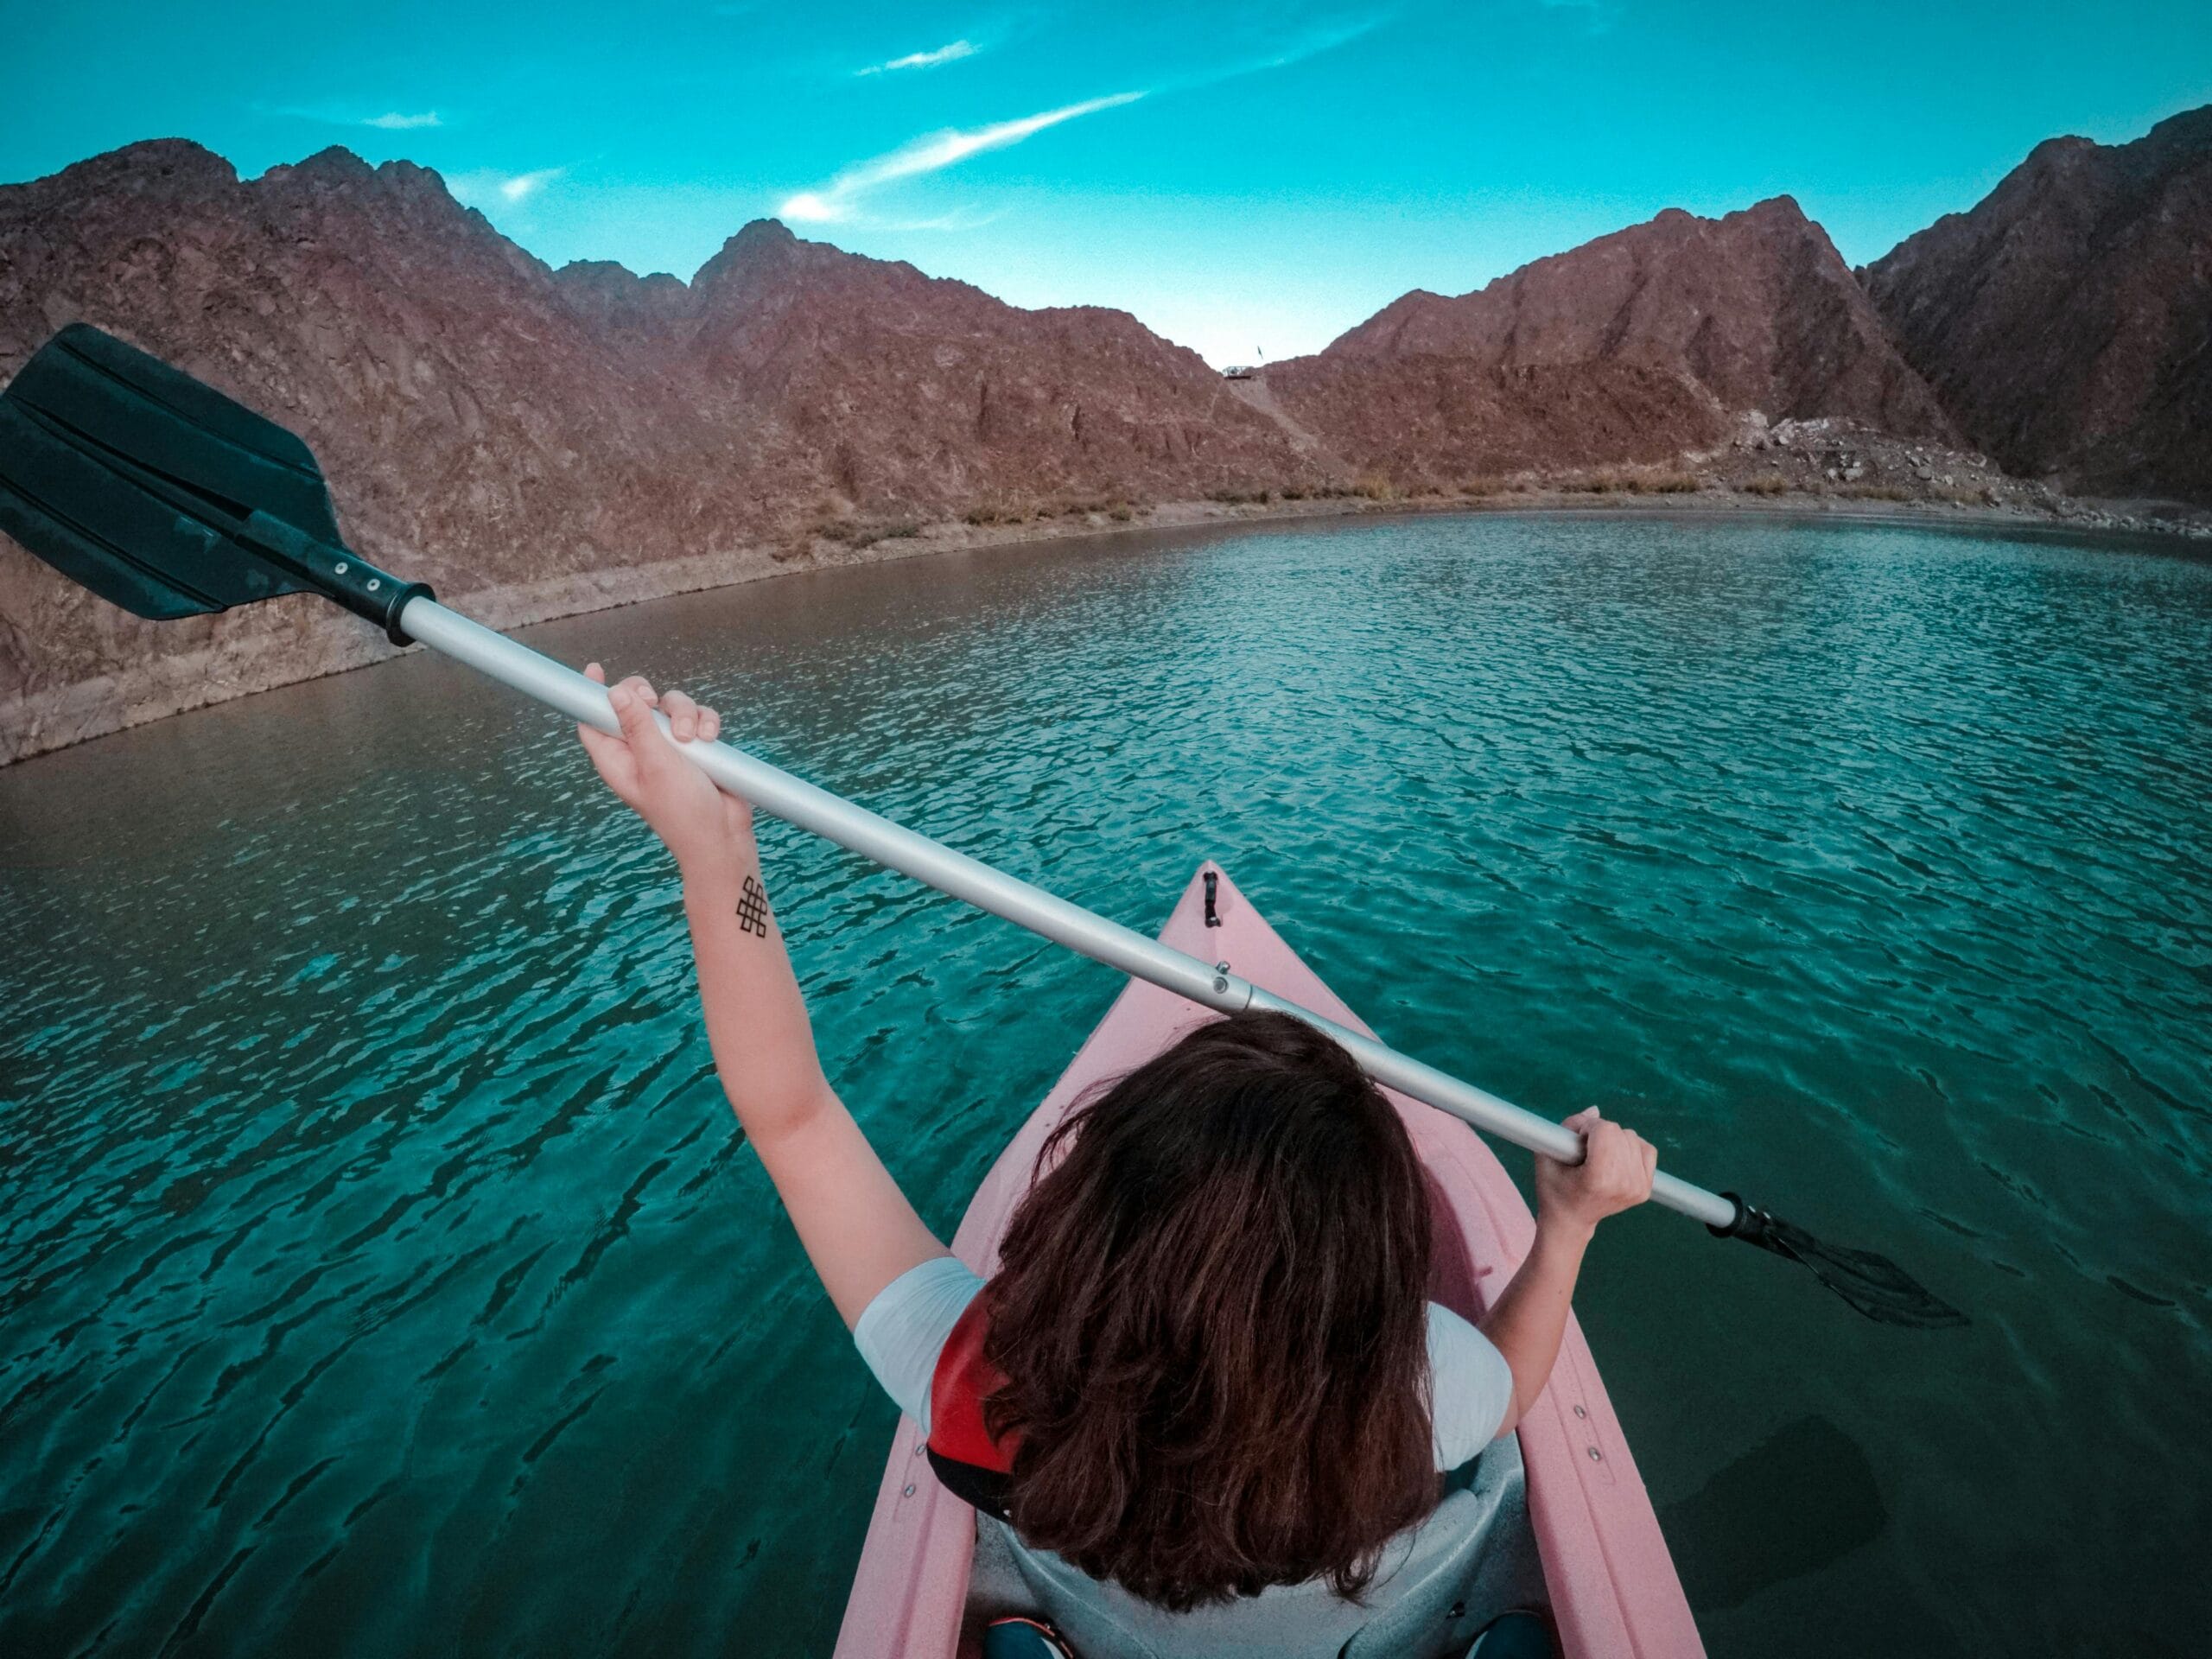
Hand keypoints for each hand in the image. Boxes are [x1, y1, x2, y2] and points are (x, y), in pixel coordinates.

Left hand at [575, 663, 751, 879]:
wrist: (723, 837)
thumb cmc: (682, 811)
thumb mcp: (656, 764)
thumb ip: (637, 726)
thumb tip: (616, 693)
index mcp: (617, 759)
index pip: (594, 720)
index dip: (591, 694)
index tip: (595, 670)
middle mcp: (641, 750)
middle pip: (634, 703)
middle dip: (647, 696)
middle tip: (653, 701)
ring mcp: (669, 748)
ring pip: (671, 706)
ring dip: (685, 714)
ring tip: (692, 739)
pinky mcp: (696, 748)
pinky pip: (699, 718)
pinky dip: (706, 723)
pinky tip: (710, 740)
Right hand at [1534, 1108, 1656, 1240]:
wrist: (1571, 1221)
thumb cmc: (1554, 1189)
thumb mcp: (1547, 1158)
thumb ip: (1566, 1129)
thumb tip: (1595, 1110)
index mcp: (1598, 1178)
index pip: (1606, 1130)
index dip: (1587, 1126)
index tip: (1576, 1138)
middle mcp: (1623, 1184)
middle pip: (1620, 1132)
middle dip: (1600, 1131)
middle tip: (1585, 1147)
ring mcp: (1637, 1188)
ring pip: (1632, 1138)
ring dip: (1614, 1139)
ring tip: (1599, 1154)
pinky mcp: (1645, 1189)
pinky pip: (1647, 1150)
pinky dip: (1632, 1147)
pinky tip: (1616, 1156)